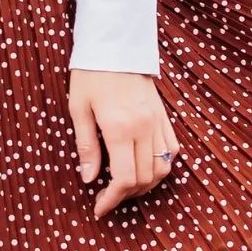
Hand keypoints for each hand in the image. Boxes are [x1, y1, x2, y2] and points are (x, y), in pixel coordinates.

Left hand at [69, 68, 181, 219]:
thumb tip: (88, 179)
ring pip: (163, 168)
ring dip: (145, 184)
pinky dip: (161, 165)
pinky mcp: (164, 115)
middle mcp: (144, 128)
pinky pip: (172, 149)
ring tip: (124, 185)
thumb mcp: (78, 108)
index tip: (99, 208)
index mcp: (120, 128)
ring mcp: (158, 122)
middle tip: (106, 196)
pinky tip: (143, 166)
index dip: (111, 200)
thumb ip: (86, 146)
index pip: (123, 179)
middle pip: (144, 179)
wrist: (116, 42)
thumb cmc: (91, 73)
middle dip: (125, 195)